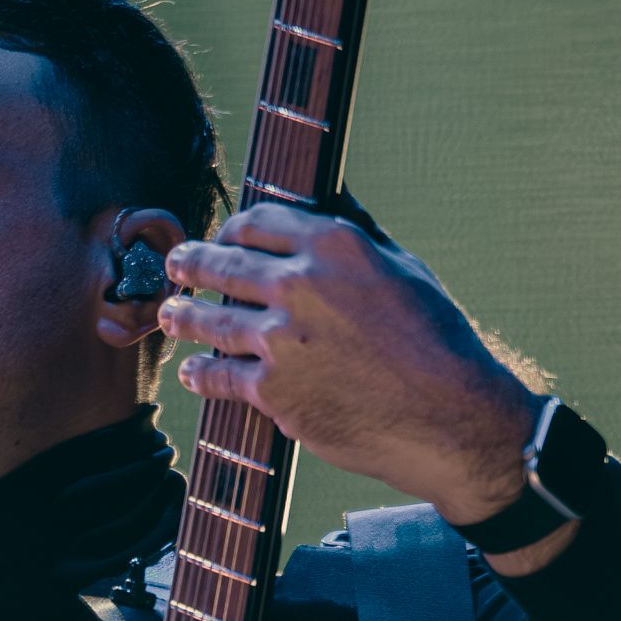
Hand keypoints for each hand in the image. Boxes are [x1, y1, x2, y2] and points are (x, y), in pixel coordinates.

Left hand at [155, 202, 569, 564]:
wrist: (449, 418)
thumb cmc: (438, 341)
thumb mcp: (405, 269)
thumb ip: (360, 234)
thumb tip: (336, 201)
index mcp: (334, 244)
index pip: (258, 222)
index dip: (233, 229)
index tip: (224, 237)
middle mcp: (300, 284)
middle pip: (223, 265)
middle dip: (192, 263)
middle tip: (177, 264)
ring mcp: (280, 339)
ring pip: (210, 320)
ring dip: (183, 315)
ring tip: (171, 314)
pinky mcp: (273, 391)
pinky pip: (219, 376)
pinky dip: (200, 373)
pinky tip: (192, 370)